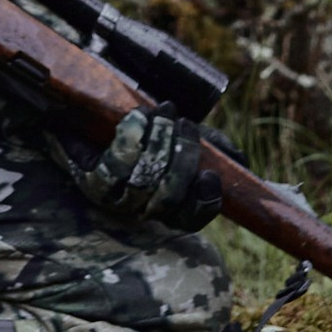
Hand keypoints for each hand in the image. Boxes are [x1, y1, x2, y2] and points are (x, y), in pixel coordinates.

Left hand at [63, 106, 220, 230]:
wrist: (94, 114)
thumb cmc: (148, 131)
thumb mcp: (187, 136)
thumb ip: (216, 148)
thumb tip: (240, 163)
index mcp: (170, 205)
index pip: (192, 219)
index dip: (204, 202)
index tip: (211, 174)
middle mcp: (143, 208)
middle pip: (169, 199)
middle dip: (182, 158)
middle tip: (186, 124)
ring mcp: (116, 198)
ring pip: (144, 183)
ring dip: (159, 143)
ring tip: (164, 113)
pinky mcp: (91, 181)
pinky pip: (113, 170)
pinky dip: (130, 141)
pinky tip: (138, 118)